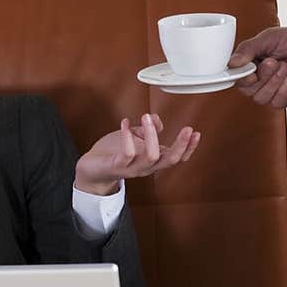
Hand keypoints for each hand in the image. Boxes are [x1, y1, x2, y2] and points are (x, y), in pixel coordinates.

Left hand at [74, 113, 200, 195]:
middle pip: (170, 160)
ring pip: (151, 157)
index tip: (196, 133)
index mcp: (152, 160)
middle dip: (181, 145)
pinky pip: (127, 154)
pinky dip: (127, 137)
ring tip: (147, 117)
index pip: (176, 158)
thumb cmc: (113, 153)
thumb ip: (147, 129)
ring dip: (152, 136)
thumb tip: (157, 120)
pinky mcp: (117, 166)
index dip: (188, 148)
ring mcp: (132, 168)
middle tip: (187, 128)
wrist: (90, 169)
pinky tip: (125, 123)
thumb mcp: (134, 137)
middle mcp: (145, 167)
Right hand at [227, 20, 286, 107]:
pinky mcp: (284, 98)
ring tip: (285, 67)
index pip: (235, 75)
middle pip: (247, 90)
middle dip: (262, 76)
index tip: (251, 70)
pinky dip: (284, 90)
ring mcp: (271, 89)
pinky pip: (276, 103)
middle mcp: (258, 77)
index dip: (241, 76)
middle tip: (274, 62)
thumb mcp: (270, 38)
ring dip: (274, 82)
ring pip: (260, 98)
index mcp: (251, 61)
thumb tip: (232, 62)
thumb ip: (249, 49)